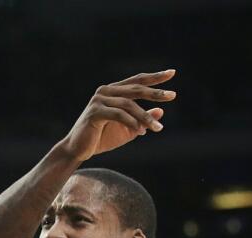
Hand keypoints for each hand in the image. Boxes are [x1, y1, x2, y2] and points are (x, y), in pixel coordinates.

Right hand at [59, 70, 175, 162]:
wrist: (78, 150)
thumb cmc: (101, 139)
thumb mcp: (128, 129)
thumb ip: (143, 119)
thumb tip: (161, 111)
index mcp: (113, 91)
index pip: (137, 81)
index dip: (154, 77)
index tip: (172, 73)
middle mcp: (105, 91)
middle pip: (135, 89)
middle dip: (155, 93)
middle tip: (172, 96)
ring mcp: (99, 100)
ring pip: (129, 104)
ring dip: (145, 117)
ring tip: (157, 129)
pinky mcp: (95, 112)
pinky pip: (119, 115)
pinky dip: (132, 123)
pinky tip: (141, 132)